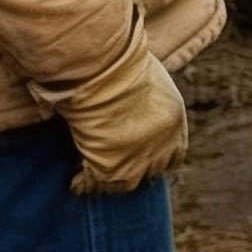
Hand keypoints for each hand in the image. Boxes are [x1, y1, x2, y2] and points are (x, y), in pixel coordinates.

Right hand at [53, 28, 186, 195]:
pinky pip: (95, 186)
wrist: (106, 72)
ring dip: (113, 180)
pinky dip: (84, 185)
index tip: (146, 157)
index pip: (175, 154)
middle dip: (139, 170)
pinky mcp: (109, 170)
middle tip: (120, 168)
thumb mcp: (152, 82)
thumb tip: (140, 104)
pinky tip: (76, 181)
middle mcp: (162, 145)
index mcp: (175, 122)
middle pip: (153, 171)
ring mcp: (136, 161)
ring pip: (126, 184)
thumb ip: (151, 102)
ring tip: (97, 176)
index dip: (160, 157)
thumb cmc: (125, 66)